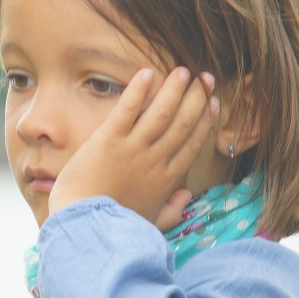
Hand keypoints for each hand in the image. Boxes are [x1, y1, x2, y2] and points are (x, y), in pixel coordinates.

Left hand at [47, 66, 219, 231]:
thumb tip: (186, 195)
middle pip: (182, 123)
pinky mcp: (108, 139)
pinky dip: (138, 90)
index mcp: (166, 179)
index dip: (205, 120)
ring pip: (161, 113)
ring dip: (174, 89)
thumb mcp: (150, 223)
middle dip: (197, 98)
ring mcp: (132, 148)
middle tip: (206, 77)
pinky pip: (128, 109)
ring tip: (184, 70)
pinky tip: (147, 72)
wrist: (85, 224)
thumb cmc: (115, 227)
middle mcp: (155, 160)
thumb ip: (172, 211)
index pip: (191, 143)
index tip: (213, 102)